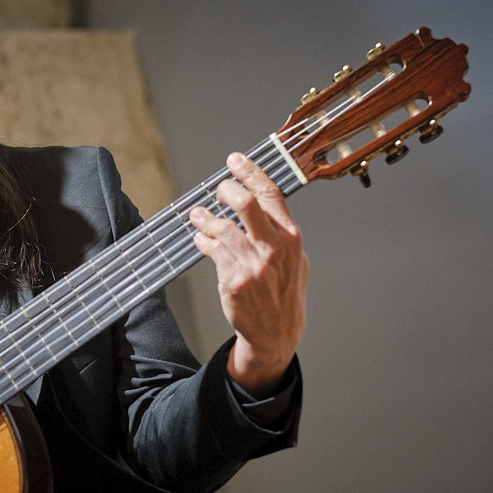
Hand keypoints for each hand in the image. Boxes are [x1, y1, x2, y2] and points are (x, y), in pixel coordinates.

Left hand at [189, 151, 308, 395]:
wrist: (276, 332)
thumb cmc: (283, 293)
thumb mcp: (295, 259)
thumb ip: (279, 232)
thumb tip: (259, 200)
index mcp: (291, 237)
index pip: (271, 194)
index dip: (251, 172)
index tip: (235, 160)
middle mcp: (273, 248)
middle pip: (246, 204)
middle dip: (227, 189)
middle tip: (219, 188)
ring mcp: (253, 265)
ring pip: (222, 228)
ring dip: (206, 217)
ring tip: (198, 215)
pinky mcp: (234, 280)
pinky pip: (212, 250)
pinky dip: (203, 240)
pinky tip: (200, 238)